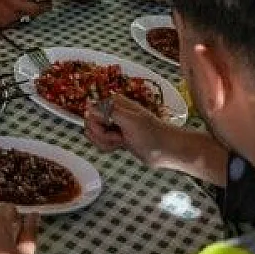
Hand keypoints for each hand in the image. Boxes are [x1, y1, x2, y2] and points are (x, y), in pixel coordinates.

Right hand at [84, 94, 225, 181]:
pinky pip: (101, 142)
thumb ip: (109, 112)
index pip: (91, 111)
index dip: (97, 124)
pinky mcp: (116, 137)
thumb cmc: (152, 134)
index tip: (110, 128)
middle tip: (118, 138)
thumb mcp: (130, 121)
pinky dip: (107, 147)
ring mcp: (114, 125)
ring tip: (121, 142)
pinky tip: (120, 146)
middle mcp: (112, 112)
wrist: (165, 150)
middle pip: (91, 124)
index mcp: (115, 103)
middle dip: (101, 135)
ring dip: (105, 142)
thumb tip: (89, 106)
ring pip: (95, 135)